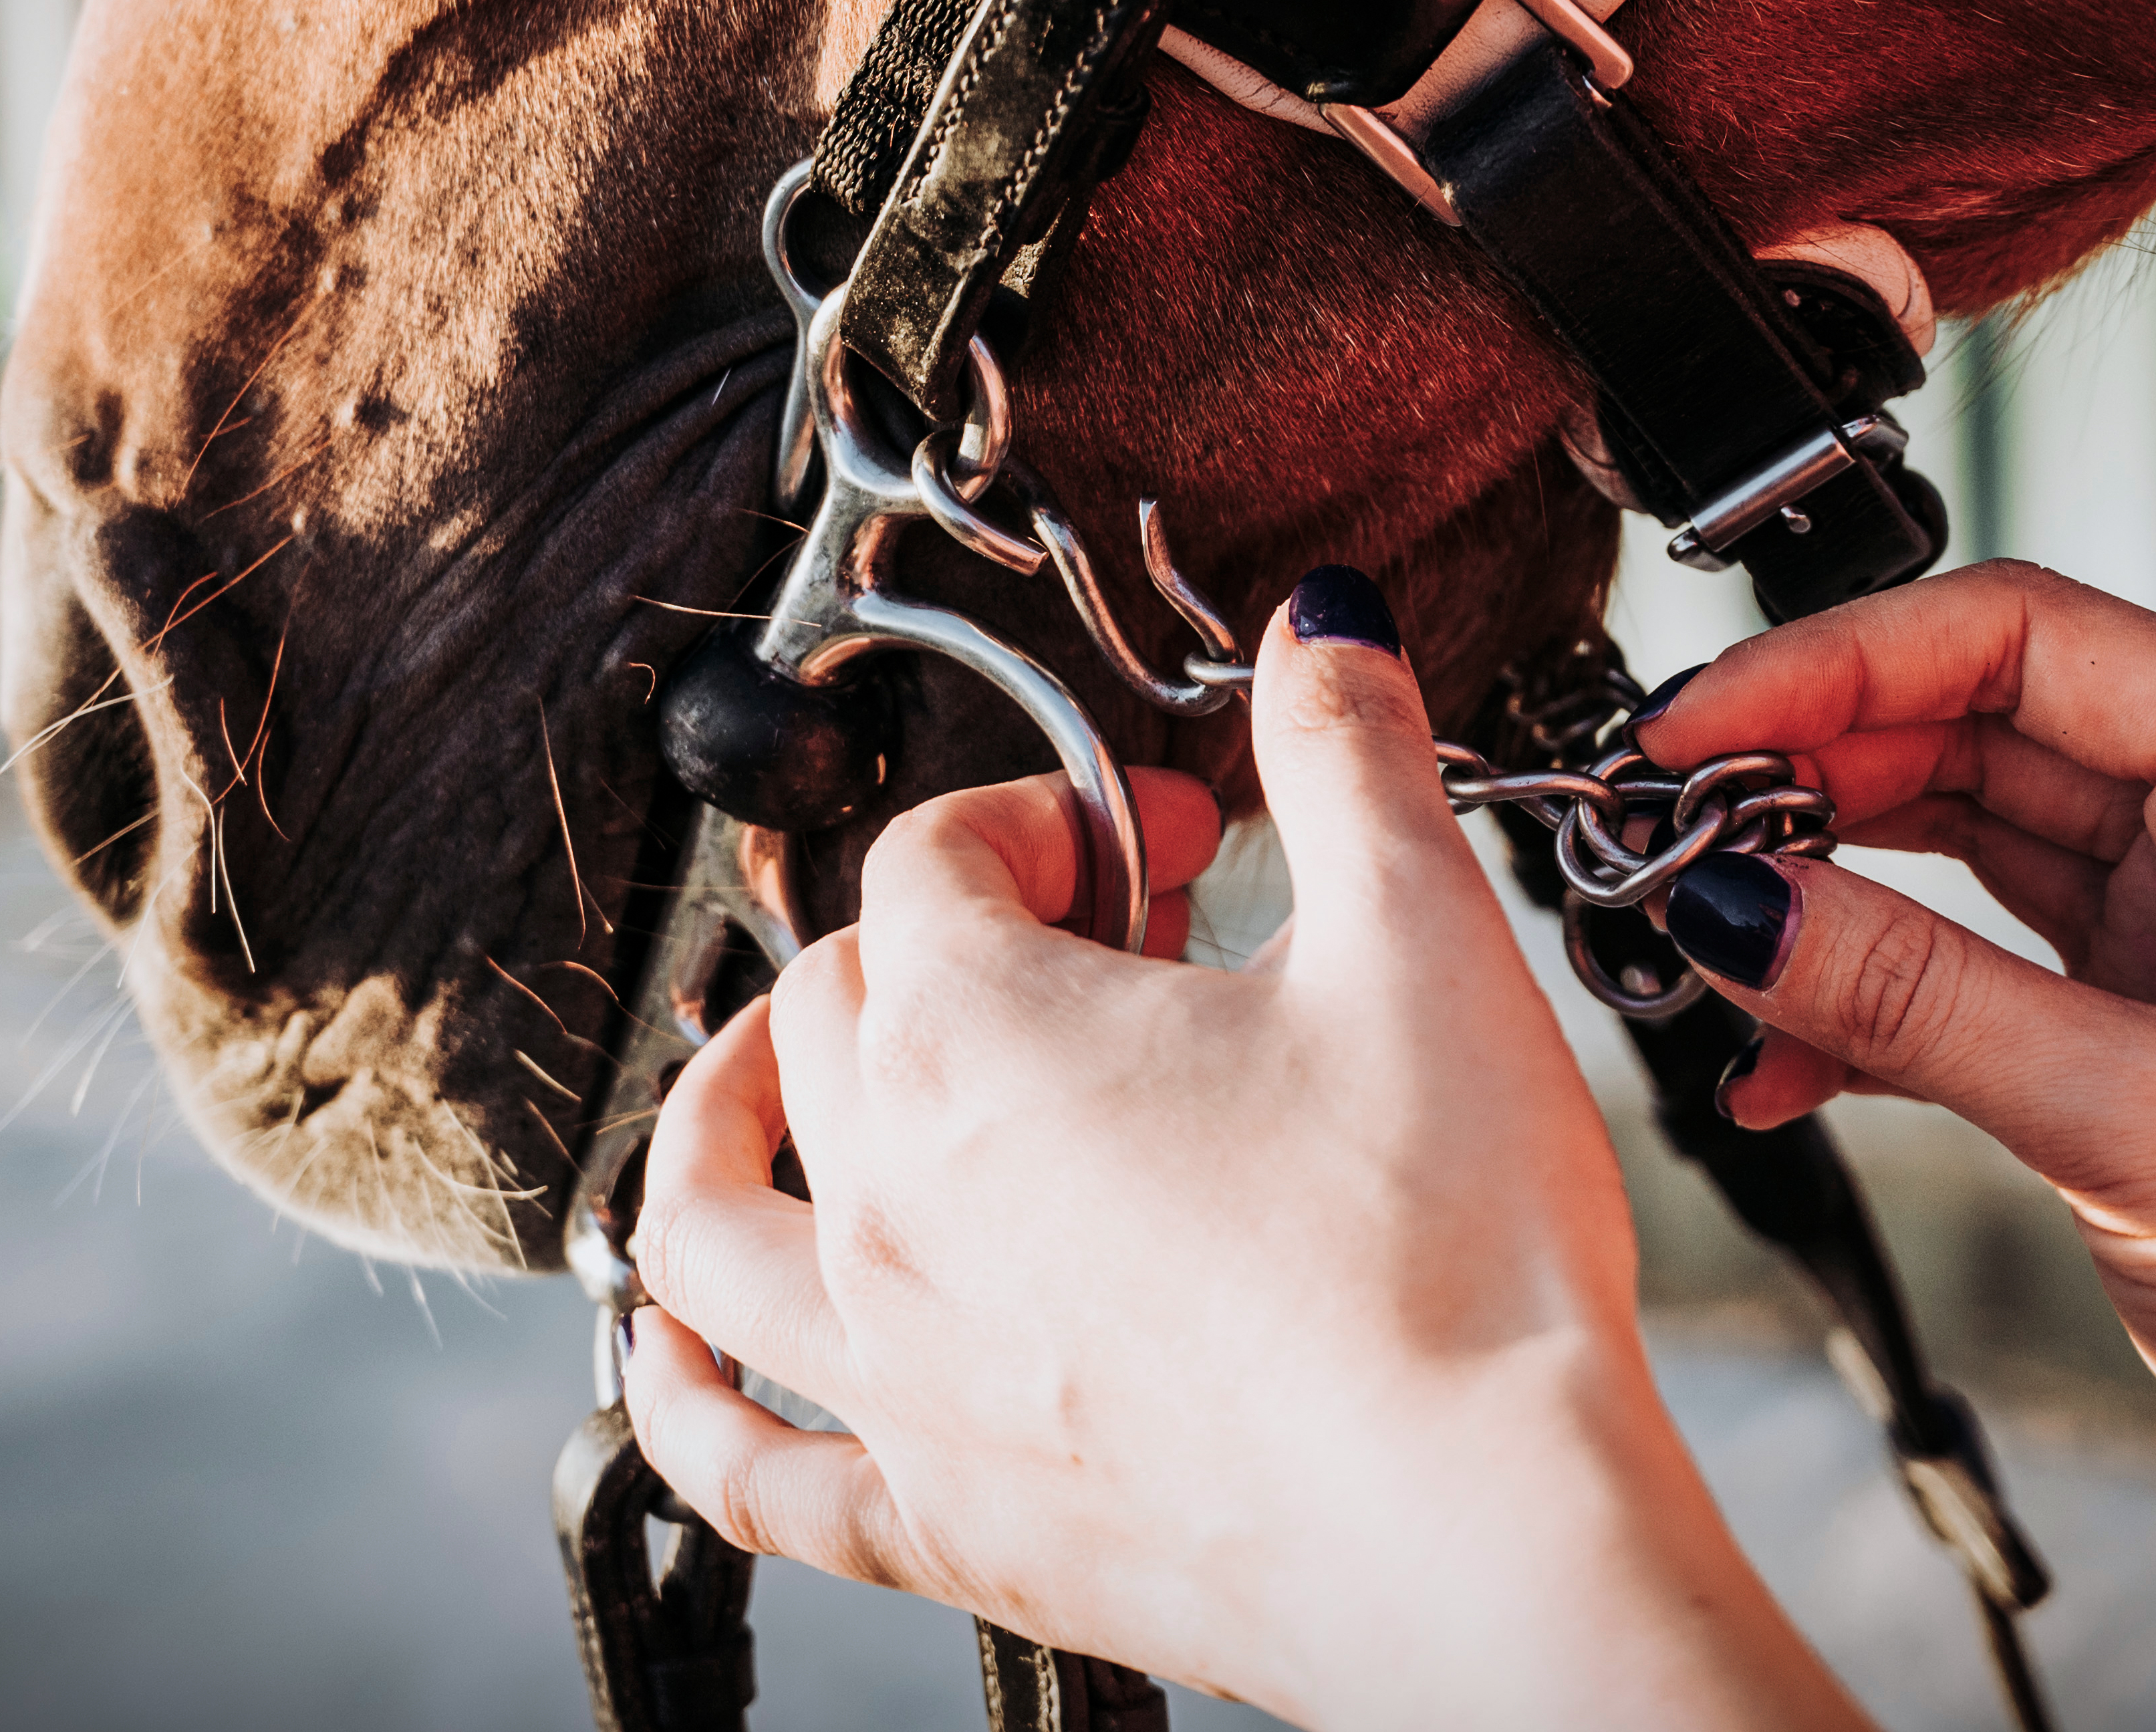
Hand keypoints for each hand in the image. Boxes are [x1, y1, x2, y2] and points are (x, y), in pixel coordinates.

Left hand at [623, 572, 1871, 1731]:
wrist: (1481, 1532)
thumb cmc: (1454, 1259)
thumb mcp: (1428, 940)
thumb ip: (1351, 758)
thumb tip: (1320, 624)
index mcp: (977, 1038)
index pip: (936, 859)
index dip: (1057, 815)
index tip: (1181, 842)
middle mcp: (890, 1202)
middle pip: (828, 1012)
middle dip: (945, 942)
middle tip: (1103, 959)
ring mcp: (896, 1373)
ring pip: (703, 1221)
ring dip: (715, 1126)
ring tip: (757, 1091)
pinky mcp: (939, 1525)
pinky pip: (741, 1466)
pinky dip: (679, 1397)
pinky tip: (674, 1358)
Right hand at [1636, 561, 2155, 1731]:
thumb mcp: (2135, 1125)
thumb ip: (1914, 1000)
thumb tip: (1729, 901)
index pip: (2019, 636)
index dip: (1836, 665)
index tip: (1697, 728)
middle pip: (1977, 723)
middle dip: (1810, 768)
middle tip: (1660, 827)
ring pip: (1963, 844)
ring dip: (1824, 885)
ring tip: (1695, 930)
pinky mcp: (2154, 1039)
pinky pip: (1974, 971)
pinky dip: (1870, 1005)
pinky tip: (1779, 1064)